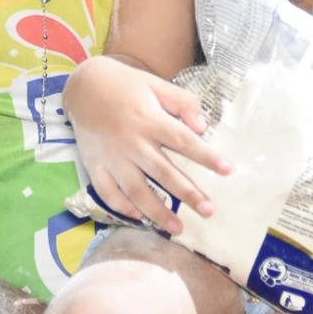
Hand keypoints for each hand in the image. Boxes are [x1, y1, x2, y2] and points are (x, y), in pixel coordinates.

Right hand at [63, 56, 231, 233]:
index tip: (228, 169)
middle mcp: (131, 141)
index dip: (206, 156)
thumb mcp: (156, 85)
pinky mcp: (95, 165)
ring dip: (158, 212)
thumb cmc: (126, 85)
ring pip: (136, 190)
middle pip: (163, 172)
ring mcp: (112, 157)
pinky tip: (139, 217)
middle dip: (187, 193)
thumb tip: (203, 127)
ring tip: (178, 229)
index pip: (183, 141)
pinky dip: (122, 207)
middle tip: (209, 210)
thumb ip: (182, 102)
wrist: (84, 86)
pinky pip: (108, 192)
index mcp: (148, 119)